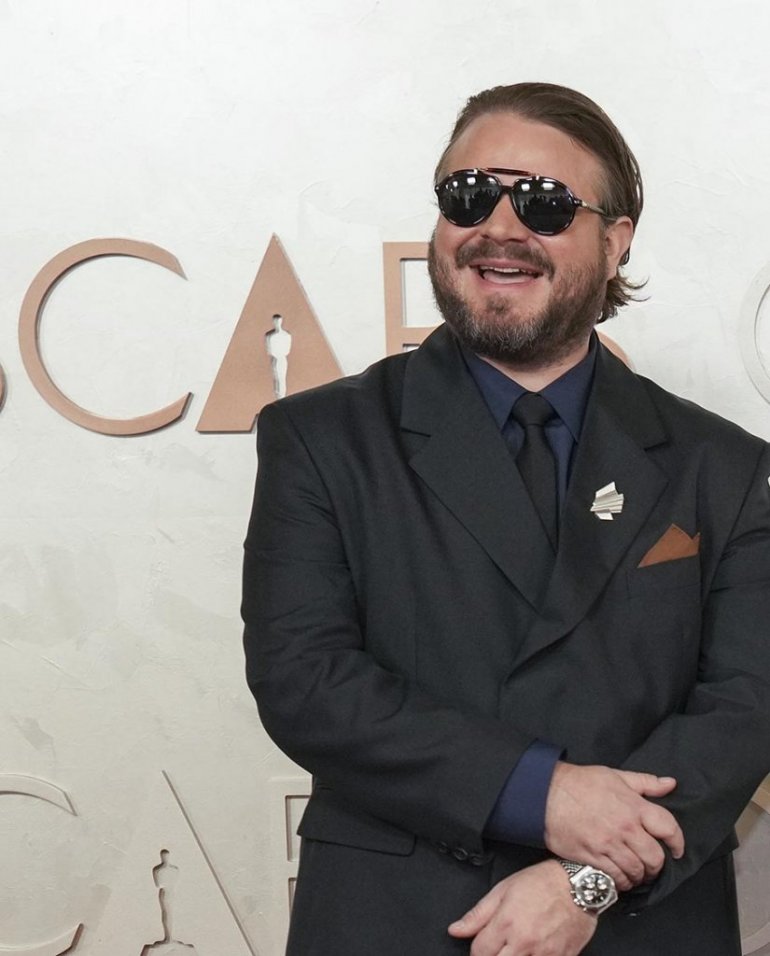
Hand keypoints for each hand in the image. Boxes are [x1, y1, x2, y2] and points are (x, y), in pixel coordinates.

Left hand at [448, 859, 595, 955]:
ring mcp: (544, 954)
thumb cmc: (542, 883)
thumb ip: (477, 914)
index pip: (479, 952)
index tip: (482, 946)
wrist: (578, 884)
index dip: (477, 950)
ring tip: (515, 948)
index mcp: (506, 923)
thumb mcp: (503, 890)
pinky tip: (532, 952)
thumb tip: (456, 930)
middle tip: (498, 948)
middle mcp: (524, 942)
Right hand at [544, 762, 684, 890]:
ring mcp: (609, 845)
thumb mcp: (615, 775)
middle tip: (652, 865)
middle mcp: (625, 828)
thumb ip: (645, 782)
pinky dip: (622, 882)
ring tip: (636, 873)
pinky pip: (615, 878)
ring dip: (640, 876)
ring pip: (636, 871)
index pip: (668, 827)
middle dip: (657, 865)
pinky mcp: (592, 857)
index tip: (677, 849)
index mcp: (633, 806)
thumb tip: (670, 783)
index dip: (678, 842)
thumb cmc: (581, 783)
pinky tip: (620, 877)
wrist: (546, 793)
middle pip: (655, 857)